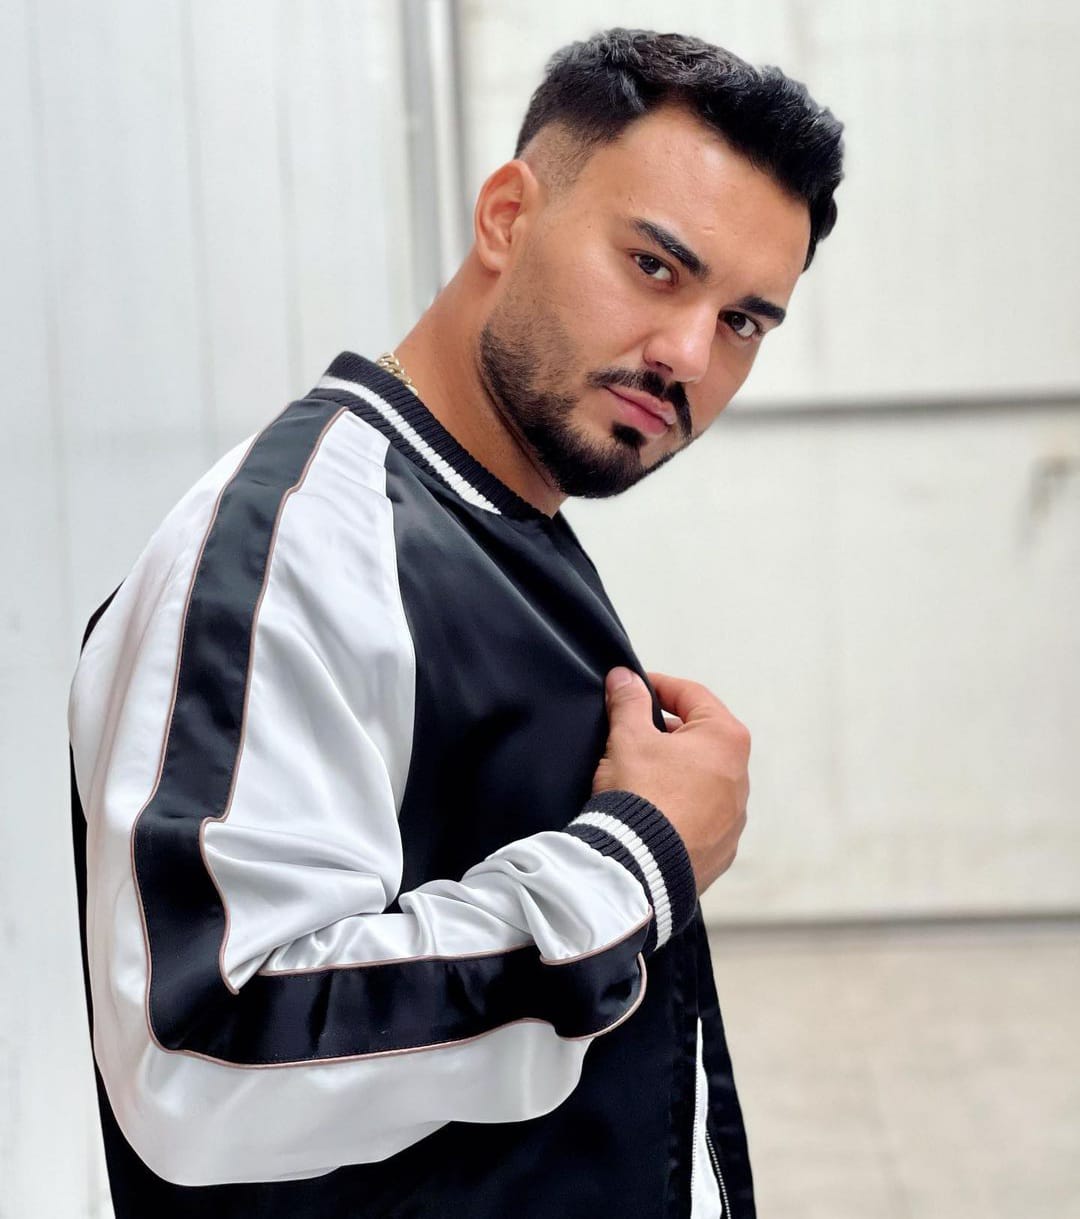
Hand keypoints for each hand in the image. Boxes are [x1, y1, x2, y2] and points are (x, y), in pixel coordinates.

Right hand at [592, 667, 750, 894]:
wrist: (639, 867)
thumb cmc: (641, 796)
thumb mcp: (628, 737)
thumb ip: (629, 701)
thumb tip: (625, 679)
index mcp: (725, 739)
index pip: (692, 696)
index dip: (658, 686)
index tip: (634, 688)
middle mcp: (740, 777)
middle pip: (700, 738)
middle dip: (665, 731)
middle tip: (631, 733)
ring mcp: (734, 817)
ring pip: (701, 779)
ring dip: (674, 771)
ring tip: (638, 777)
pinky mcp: (721, 848)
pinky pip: (701, 816)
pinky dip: (679, 808)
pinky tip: (651, 811)